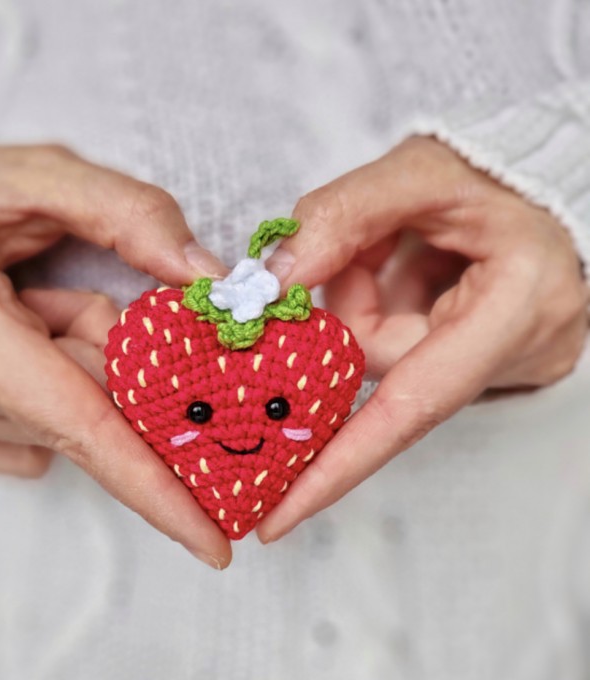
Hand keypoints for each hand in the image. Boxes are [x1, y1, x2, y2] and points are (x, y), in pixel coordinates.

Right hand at [0, 144, 231, 567]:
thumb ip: (127, 213)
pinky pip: (37, 431)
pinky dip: (49, 386)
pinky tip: (10, 344)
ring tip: (23, 308)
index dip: (152, 485)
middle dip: (109, 354)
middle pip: (90, 411)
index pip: (78, 421)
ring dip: (74, 358)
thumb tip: (203, 278)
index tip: (212, 542)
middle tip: (56, 294)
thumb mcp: (32, 176)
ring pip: (68, 417)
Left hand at [258, 136, 588, 541]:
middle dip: (346, 310)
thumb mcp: (417, 172)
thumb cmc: (494, 172)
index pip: (414, 406)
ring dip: (362, 301)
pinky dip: (381, 307)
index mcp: (518, 303)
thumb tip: (274, 281)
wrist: (540, 180)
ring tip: (392, 247)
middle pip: (383, 370)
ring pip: (385, 358)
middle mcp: (518, 347)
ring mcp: (505, 358)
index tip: (279, 516)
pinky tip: (405, 268)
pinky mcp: (484, 357)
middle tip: (360, 247)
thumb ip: (341, 217)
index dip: (339, 463)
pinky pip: (402, 350)